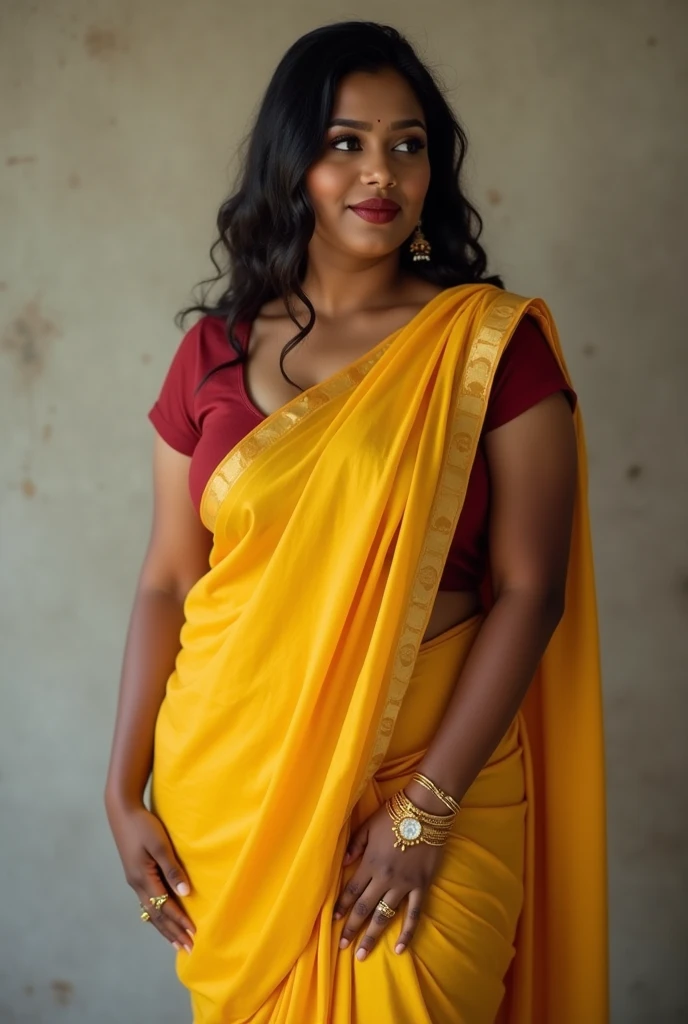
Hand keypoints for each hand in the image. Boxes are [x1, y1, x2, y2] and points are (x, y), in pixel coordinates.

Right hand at [106, 799, 194, 952]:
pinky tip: (161, 920)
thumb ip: (172, 869)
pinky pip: (147, 902)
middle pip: (156, 915)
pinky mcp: (135, 874)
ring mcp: (134, 880)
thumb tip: (185, 893)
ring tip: (176, 942)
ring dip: (164, 928)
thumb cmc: (144, 825)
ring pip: (150, 911)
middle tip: (187, 948)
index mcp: (142, 878)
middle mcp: (136, 884)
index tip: (194, 934)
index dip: (179, 921)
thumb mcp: (160, 845)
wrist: (122, 811)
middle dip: (172, 932)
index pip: (164, 906)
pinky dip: (156, 916)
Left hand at [332, 793, 447, 960]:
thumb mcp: (368, 825)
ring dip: (372, 936)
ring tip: (362, 954)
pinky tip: (400, 949)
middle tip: (342, 946)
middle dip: (352, 928)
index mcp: (370, 863)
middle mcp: (385, 878)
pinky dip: (407, 933)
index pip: (351, 890)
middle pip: (364, 908)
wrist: (426, 810)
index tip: (332, 921)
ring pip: (385, 915)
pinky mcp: (421, 886)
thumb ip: (354, 845)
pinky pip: (414, 914)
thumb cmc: (394, 814)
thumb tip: (343, 864)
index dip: (341, 907)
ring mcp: (404, 884)